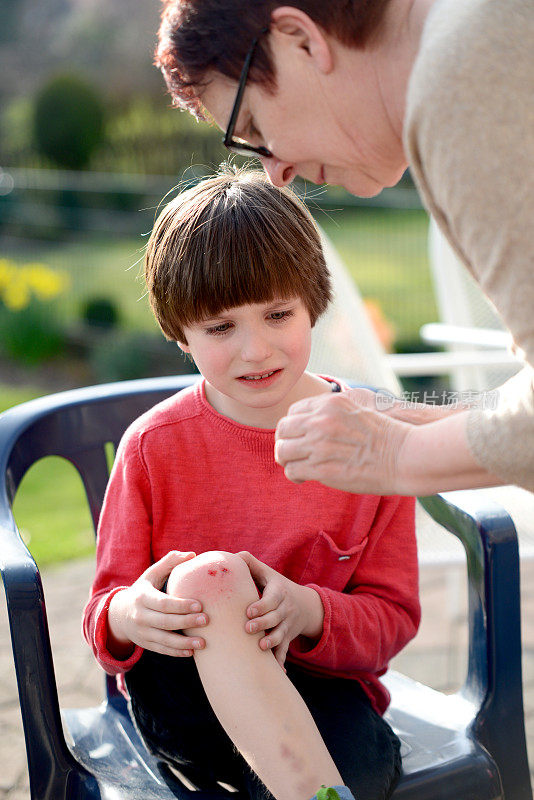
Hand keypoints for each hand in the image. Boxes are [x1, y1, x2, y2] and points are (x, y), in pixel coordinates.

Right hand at [107, 550, 208, 657]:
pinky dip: (176, 652)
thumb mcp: (151, 574)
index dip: (181, 605)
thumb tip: (192, 554)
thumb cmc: (143, 590)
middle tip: (206, 620)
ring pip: (164, 640)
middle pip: (165, 622)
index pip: (163, 603)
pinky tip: (191, 652)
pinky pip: (162, 650)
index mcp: (142, 597)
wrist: (119, 613)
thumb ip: (170, 562)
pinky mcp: (145, 644)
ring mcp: (142, 632)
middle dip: (186, 622)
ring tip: (203, 643)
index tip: (200, 605)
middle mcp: (140, 616)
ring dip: (184, 643)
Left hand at [238, 551, 323, 668]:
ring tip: (260, 648)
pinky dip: (281, 661)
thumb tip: (233, 556)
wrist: (303, 605)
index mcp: (278, 592)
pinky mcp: (287, 638)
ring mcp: (287, 625)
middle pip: (276, 618)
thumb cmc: (275, 586)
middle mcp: (285, 609)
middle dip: (263, 624)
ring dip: (272, 642)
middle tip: (248, 628)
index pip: (271, 599)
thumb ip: (251, 564)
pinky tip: (277, 672)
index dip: (261, 605)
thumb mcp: (267, 573)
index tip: (248, 611)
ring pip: (282, 635)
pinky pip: (285, 651)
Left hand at [274, 389, 411, 494]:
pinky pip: (293, 471)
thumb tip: (316, 417)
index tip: (298, 436)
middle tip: (291, 453)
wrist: (405, 456)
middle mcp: (322, 421)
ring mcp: (320, 445)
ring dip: (287, 460)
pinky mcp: (322, 469)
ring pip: (283, 451)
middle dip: (285, 441)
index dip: (293, 425)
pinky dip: (294, 475)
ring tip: (296, 466)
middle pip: (284, 429)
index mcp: (330, 404)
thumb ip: (335, 410)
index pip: (293, 411)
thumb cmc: (386, 435)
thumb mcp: (359, 408)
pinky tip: (303, 478)